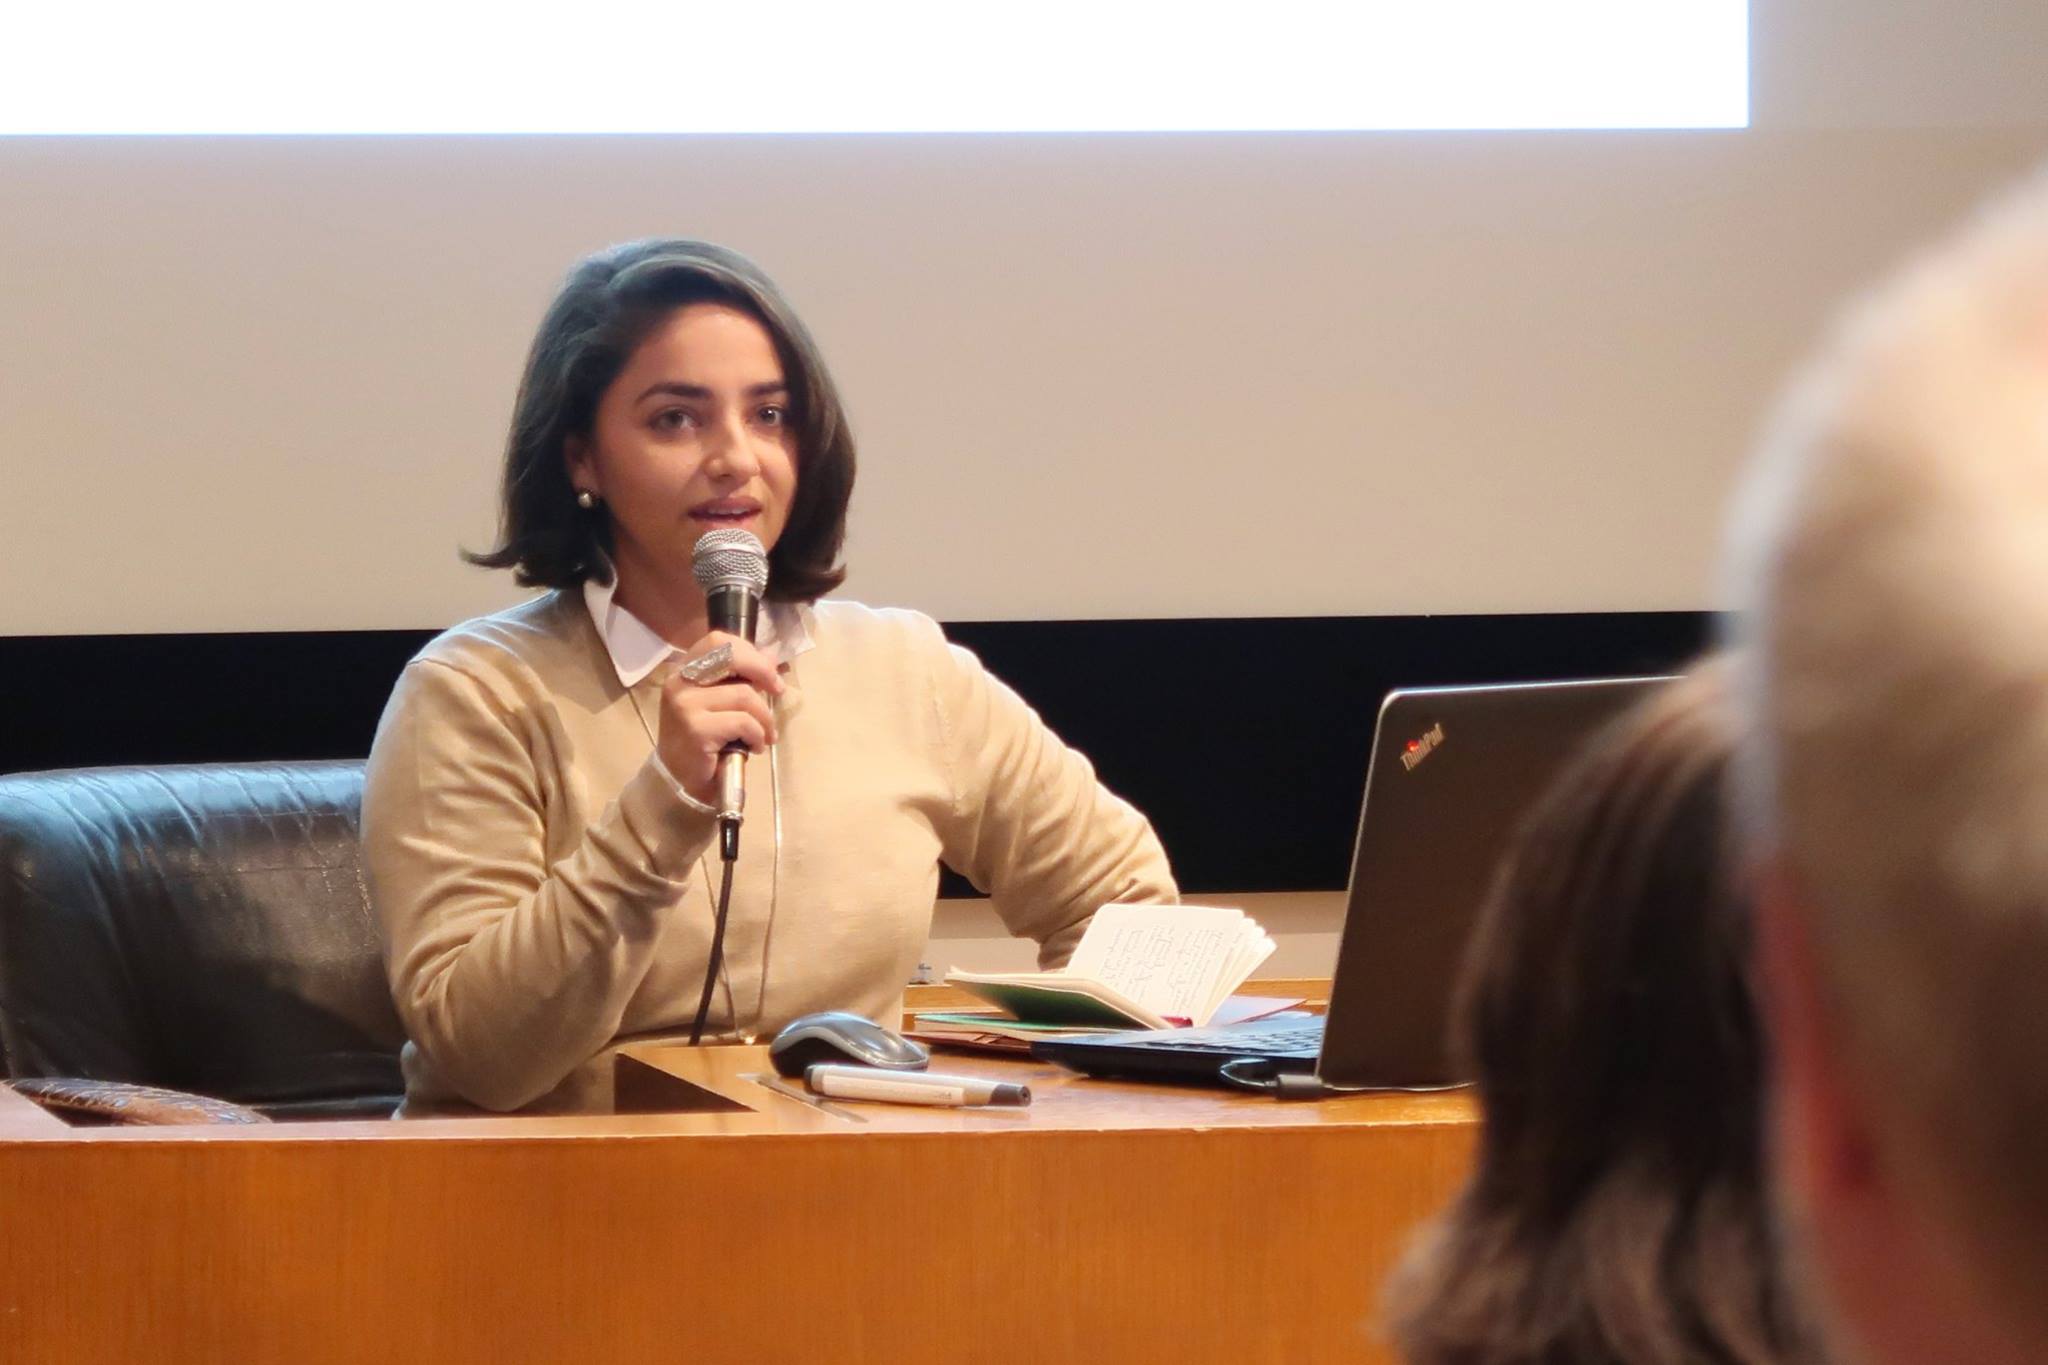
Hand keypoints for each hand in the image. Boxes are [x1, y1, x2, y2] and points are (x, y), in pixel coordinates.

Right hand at [656, 633, 784, 803]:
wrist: (678, 780)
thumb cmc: (702, 740)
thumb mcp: (720, 703)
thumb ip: (740, 679)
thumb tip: (771, 657)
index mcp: (684, 670)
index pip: (718, 641)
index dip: (748, 651)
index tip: (767, 672)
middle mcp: (679, 681)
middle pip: (731, 656)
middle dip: (764, 672)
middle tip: (778, 691)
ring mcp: (685, 704)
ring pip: (745, 696)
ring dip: (765, 719)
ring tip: (764, 735)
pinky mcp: (696, 729)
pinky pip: (744, 723)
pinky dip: (757, 736)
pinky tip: (754, 748)